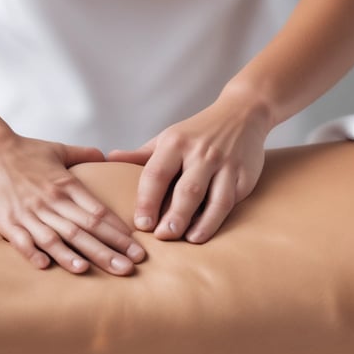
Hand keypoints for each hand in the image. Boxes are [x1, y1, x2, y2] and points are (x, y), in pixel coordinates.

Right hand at [0, 132, 145, 274]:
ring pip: (58, 237)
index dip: (119, 230)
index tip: (136, 245)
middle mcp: (51, 200)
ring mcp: (29, 212)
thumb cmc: (23, 150)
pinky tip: (46, 267)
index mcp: (66, 185)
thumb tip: (106, 155)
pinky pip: (22, 240)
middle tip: (131, 266)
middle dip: (110, 249)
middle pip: (85, 228)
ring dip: (77, 255)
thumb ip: (84, 153)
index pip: (98, 211)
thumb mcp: (58, 149)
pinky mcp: (7, 221)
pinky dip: (34, 253)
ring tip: (97, 271)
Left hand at [108, 89, 270, 243]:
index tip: (141, 225)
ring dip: (202, 223)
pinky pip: (233, 199)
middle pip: (188, 190)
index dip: (147, 201)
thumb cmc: (197, 132)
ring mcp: (227, 164)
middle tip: (163, 236)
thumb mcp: (167, 138)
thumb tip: (107, 160)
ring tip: (189, 240)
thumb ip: (140, 155)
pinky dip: (220, 218)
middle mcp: (202, 152)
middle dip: (175, 216)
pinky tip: (207, 231)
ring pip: (216, 199)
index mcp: (176, 143)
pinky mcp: (246, 175)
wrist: (242, 113)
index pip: (157, 174)